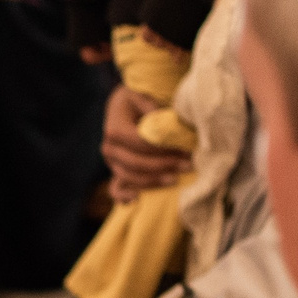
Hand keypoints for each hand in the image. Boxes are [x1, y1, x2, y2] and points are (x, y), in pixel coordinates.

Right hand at [103, 85, 186, 202]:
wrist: (122, 107)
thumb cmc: (136, 101)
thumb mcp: (143, 96)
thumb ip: (154, 109)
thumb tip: (168, 124)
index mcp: (114, 129)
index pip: (140, 143)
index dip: (164, 147)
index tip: (185, 148)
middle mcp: (109, 147)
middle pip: (137, 162)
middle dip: (164, 164)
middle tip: (188, 164)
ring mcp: (111, 162)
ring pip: (130, 177)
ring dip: (154, 180)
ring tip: (176, 179)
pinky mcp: (116, 171)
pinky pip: (115, 189)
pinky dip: (123, 196)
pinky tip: (137, 200)